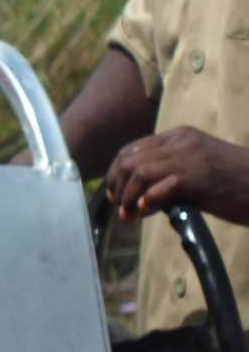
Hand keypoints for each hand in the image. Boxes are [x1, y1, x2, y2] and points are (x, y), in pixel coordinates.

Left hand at [105, 126, 248, 223]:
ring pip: (138, 171)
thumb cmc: (236, 182)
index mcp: (180, 136)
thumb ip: (170, 174)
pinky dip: (146, 200)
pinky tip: (145, 211)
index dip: (116, 172)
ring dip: (126, 196)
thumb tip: (140, 197)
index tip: (114, 193)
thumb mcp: (198, 168)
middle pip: (129, 160)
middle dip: (116, 185)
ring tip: (128, 215)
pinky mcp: (198, 177)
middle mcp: (181, 142)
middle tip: (118, 207)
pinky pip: (159, 186)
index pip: (132, 149)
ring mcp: (189, 158)